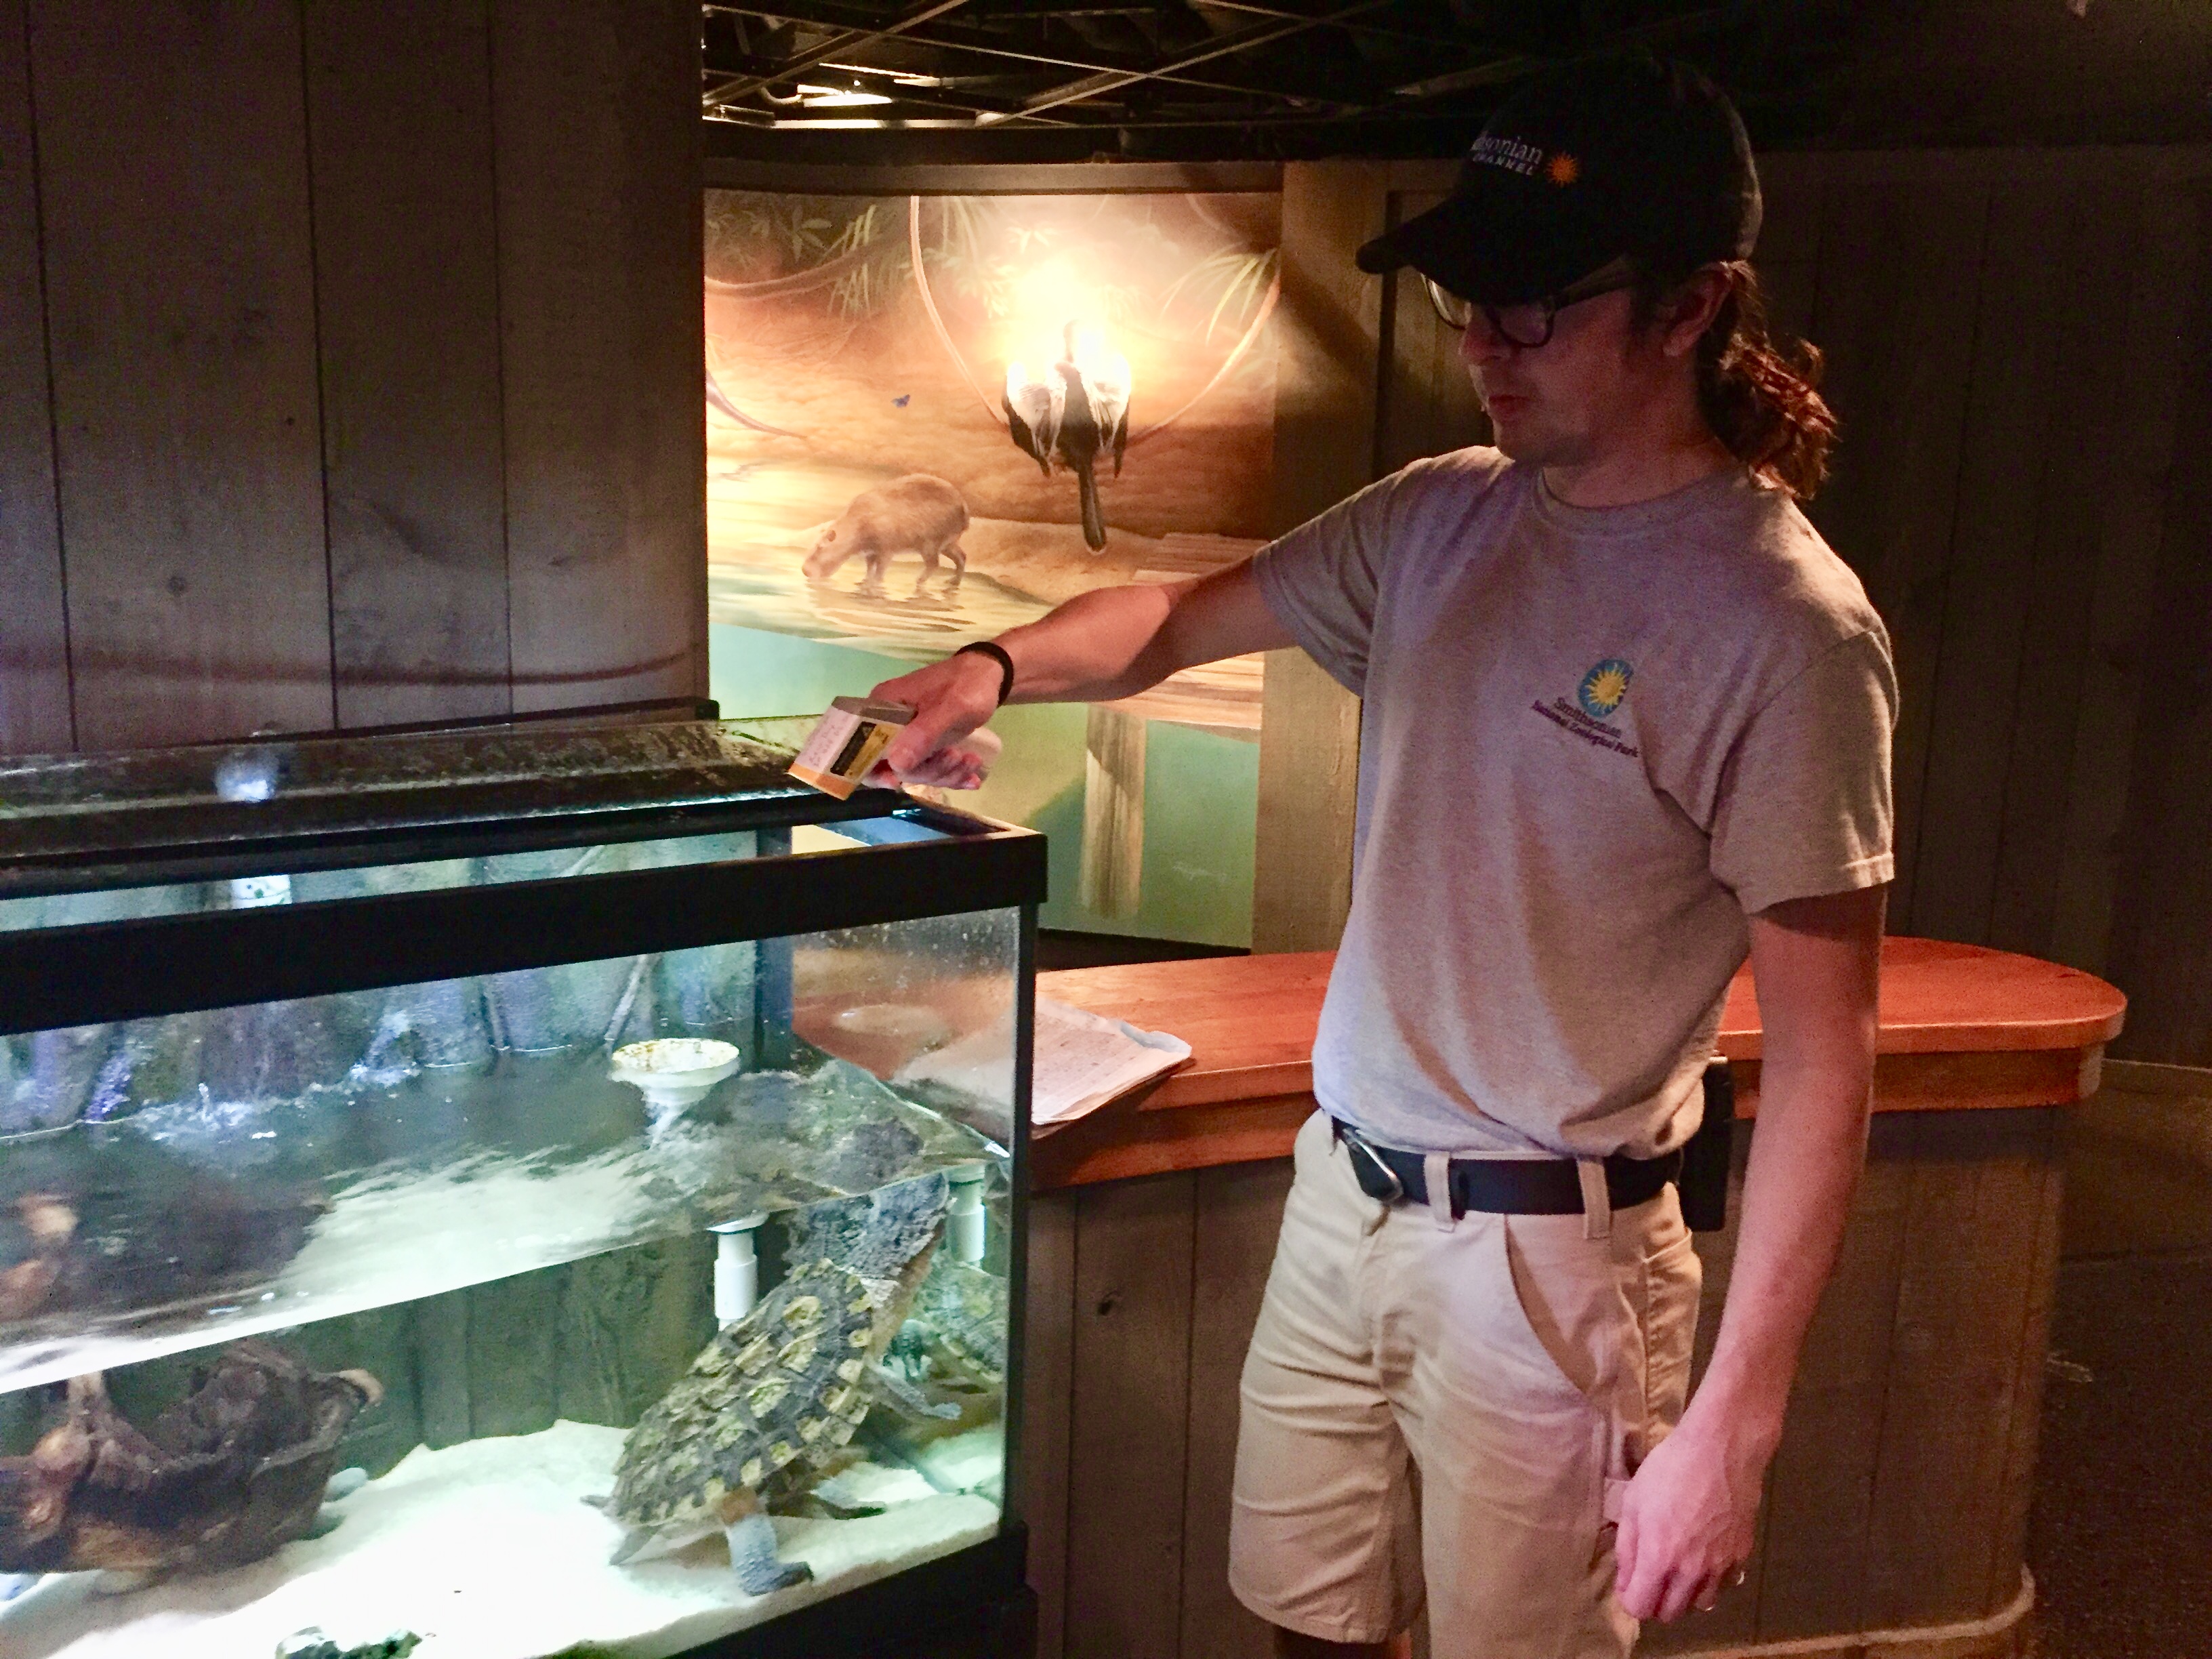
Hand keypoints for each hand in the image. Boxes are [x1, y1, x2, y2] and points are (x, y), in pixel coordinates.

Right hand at [864, 651, 1007, 789]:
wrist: (990, 675)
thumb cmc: (968, 684)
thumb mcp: (952, 706)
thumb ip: (924, 733)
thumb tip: (896, 763)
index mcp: (883, 706)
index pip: (860, 744)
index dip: (871, 768)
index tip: (895, 781)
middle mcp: (889, 722)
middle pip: (893, 763)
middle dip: (928, 769)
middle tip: (956, 757)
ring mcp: (907, 734)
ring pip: (916, 770)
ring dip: (945, 773)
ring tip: (971, 761)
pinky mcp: (925, 743)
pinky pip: (931, 768)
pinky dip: (951, 776)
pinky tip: (972, 778)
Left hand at [1613, 1409, 1767, 1622]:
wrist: (1721, 1450)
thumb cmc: (1669, 1469)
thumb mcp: (1633, 1502)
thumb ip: (1627, 1547)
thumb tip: (1625, 1581)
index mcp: (1660, 1558)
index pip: (1641, 1607)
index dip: (1630, 1599)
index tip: (1628, 1583)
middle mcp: (1691, 1572)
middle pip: (1671, 1612)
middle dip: (1655, 1600)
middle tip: (1651, 1576)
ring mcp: (1720, 1566)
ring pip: (1700, 1605)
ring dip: (1684, 1595)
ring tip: (1678, 1569)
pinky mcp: (1741, 1556)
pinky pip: (1724, 1585)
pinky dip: (1711, 1581)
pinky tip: (1703, 1558)